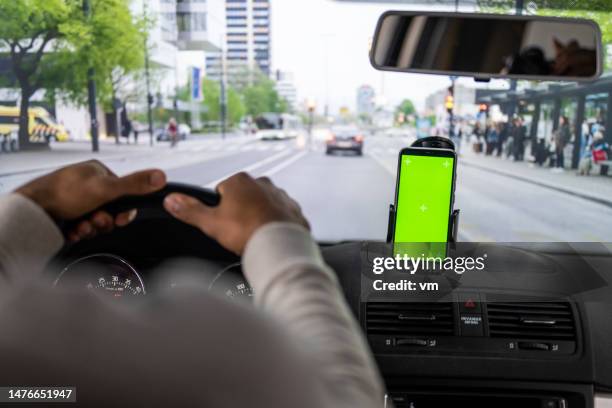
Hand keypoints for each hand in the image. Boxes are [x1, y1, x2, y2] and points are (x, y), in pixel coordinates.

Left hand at [16, 160, 165, 241]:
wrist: (31, 214)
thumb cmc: (64, 194)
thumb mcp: (106, 188)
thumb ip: (135, 184)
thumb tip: (161, 176)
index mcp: (97, 172)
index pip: (123, 193)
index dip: (123, 210)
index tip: (120, 219)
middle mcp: (86, 185)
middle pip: (110, 210)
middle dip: (104, 221)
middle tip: (94, 221)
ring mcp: (75, 201)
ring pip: (97, 221)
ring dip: (91, 228)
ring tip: (80, 227)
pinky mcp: (66, 217)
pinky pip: (83, 228)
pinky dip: (80, 232)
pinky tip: (72, 231)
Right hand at [163, 172, 308, 253]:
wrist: (281, 245)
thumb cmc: (248, 231)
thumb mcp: (211, 222)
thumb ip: (190, 210)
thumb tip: (172, 200)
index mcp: (240, 181)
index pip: (222, 190)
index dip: (220, 208)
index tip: (223, 222)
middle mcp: (263, 183)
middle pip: (244, 198)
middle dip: (240, 212)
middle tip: (238, 231)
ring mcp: (281, 195)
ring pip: (264, 206)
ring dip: (259, 217)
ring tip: (255, 236)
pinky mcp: (293, 210)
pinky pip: (282, 216)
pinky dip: (276, 225)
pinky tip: (271, 237)